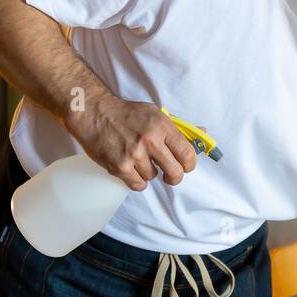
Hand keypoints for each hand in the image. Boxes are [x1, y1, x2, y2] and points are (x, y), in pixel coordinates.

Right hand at [65, 95, 197, 191]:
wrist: (93, 112)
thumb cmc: (126, 114)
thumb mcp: (155, 114)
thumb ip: (177, 128)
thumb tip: (203, 134)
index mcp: (162, 126)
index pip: (187, 154)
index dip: (189, 165)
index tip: (185, 166)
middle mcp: (150, 140)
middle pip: (176, 172)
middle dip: (174, 176)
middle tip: (169, 174)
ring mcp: (134, 155)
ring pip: (154, 177)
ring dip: (148, 173)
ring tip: (138, 159)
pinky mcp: (120, 167)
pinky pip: (138, 185)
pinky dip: (136, 180)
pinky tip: (130, 168)